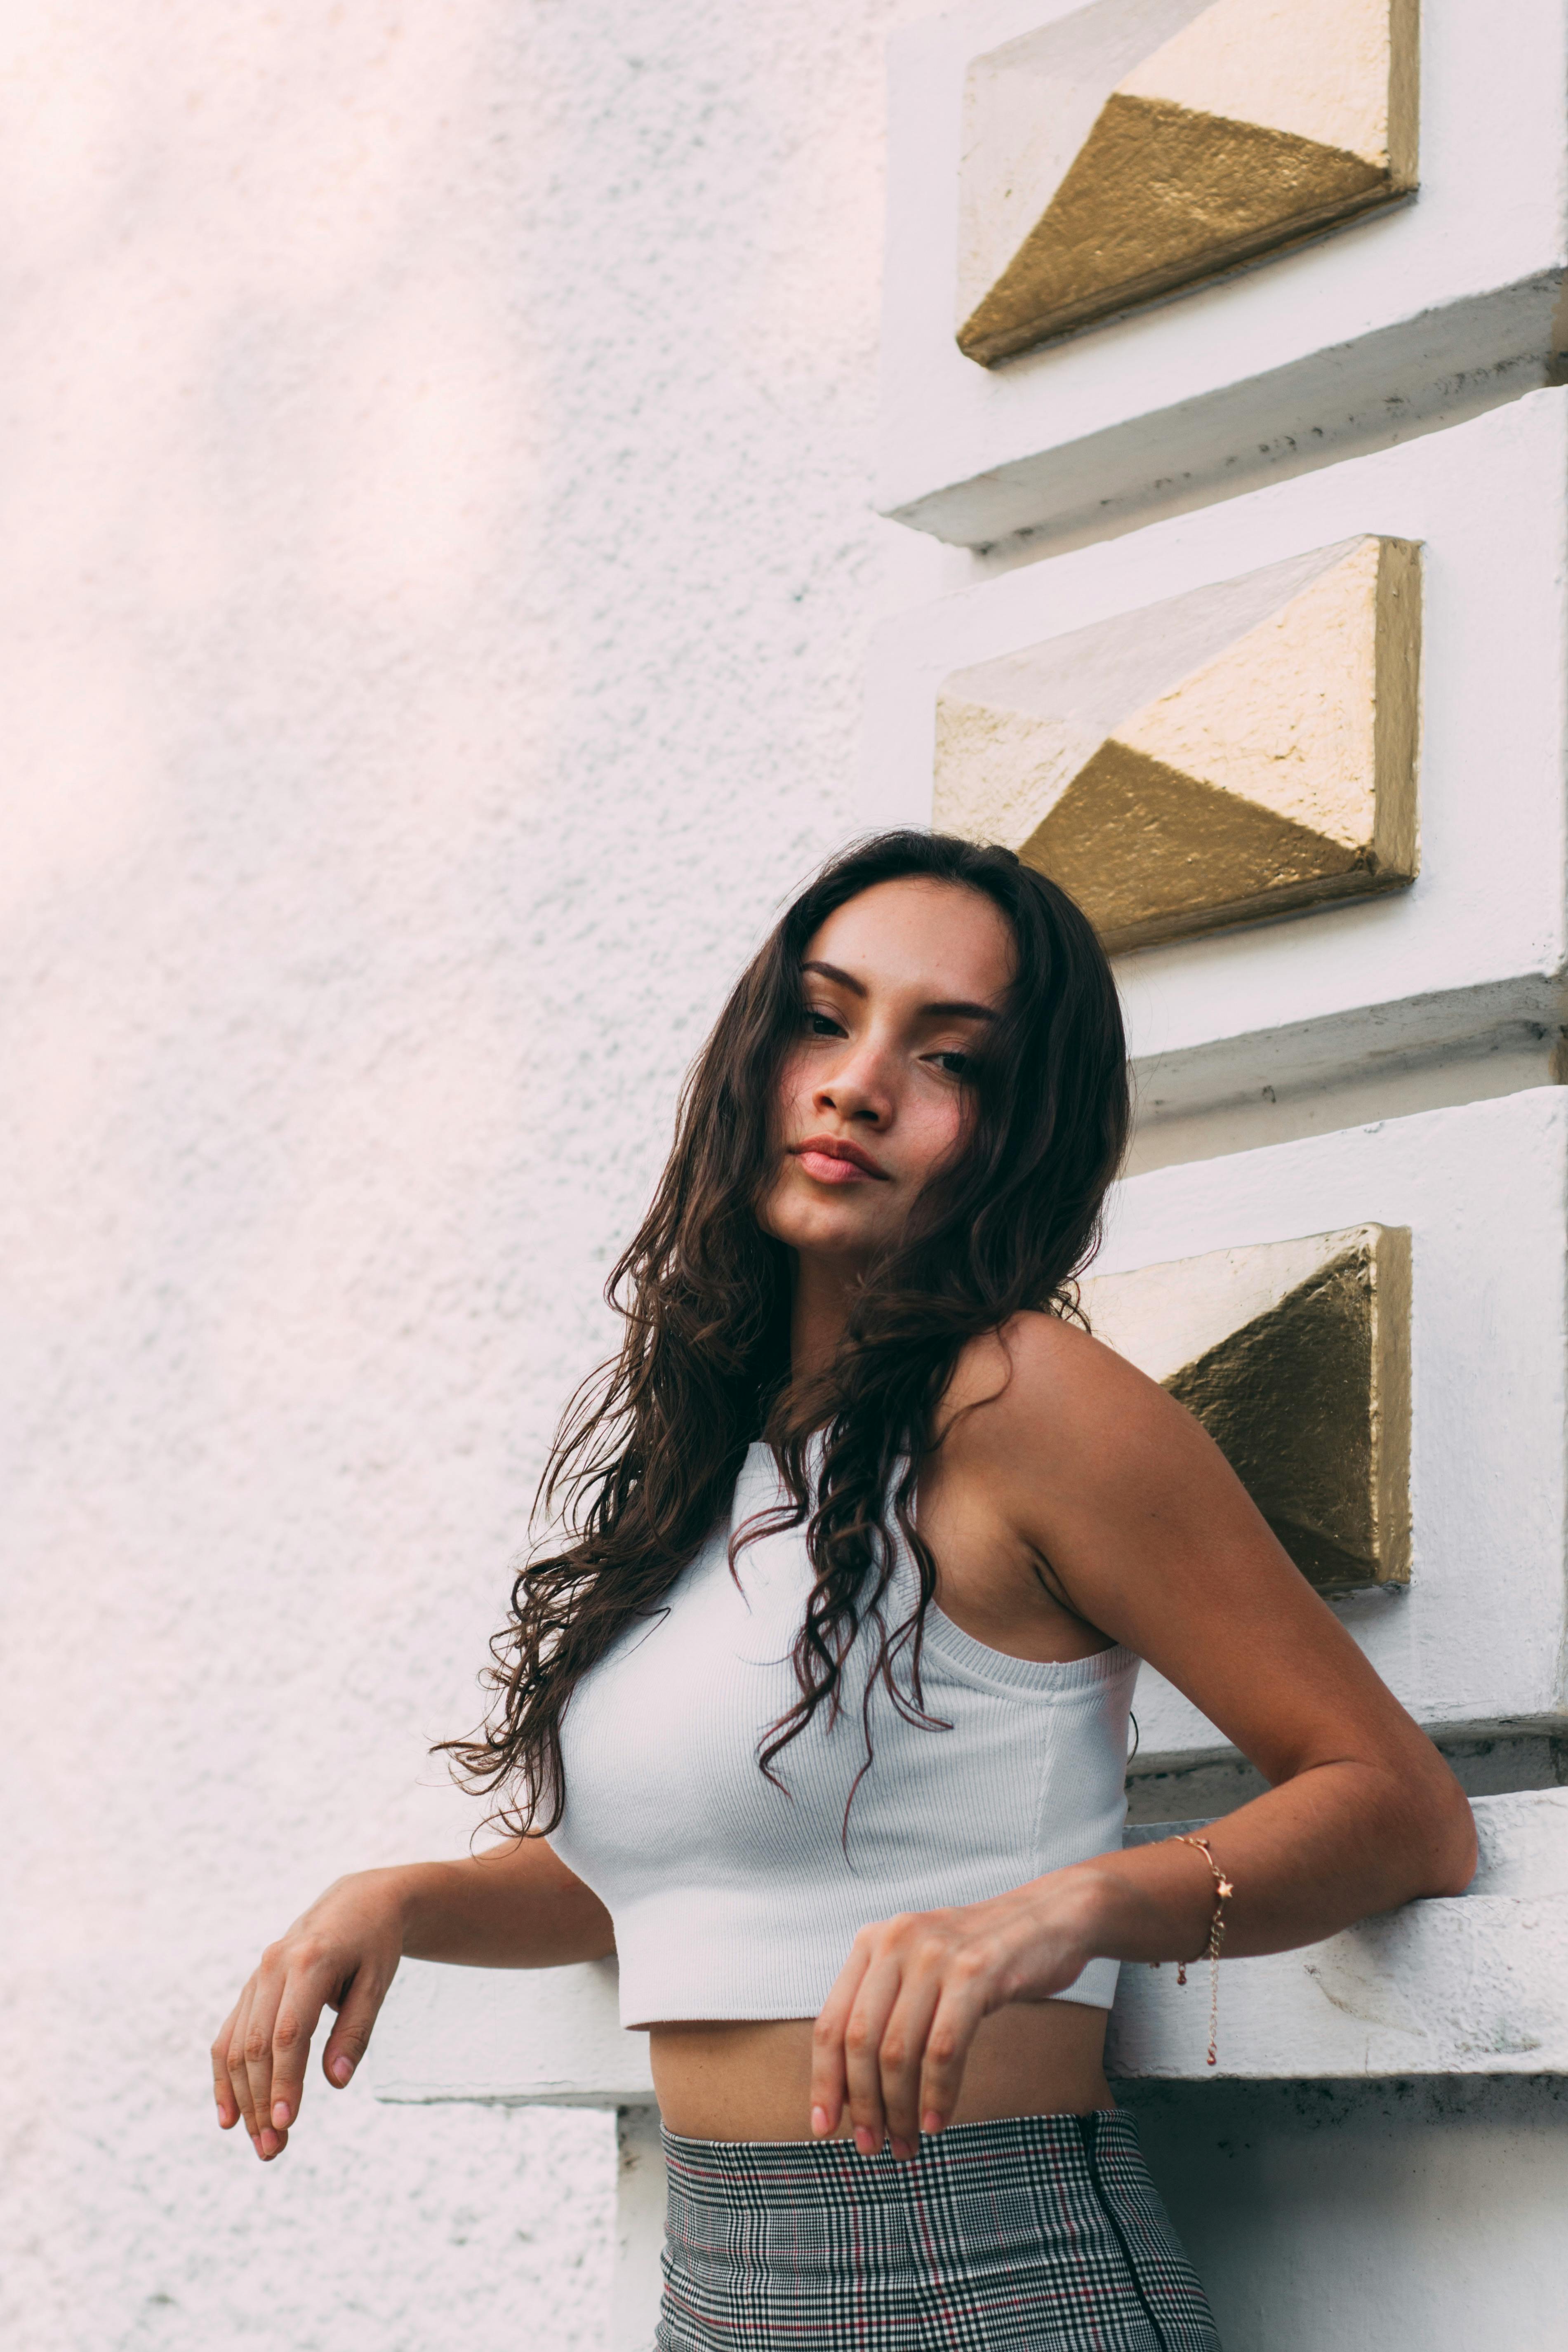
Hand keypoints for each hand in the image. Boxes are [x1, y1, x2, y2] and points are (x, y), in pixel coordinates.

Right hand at [212, 1870, 405, 2161]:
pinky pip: (229, 2036)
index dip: (284, 2080)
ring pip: (238, 2046)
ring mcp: (257, 1976)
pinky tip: (229, 2118)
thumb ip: (356, 2030)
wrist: (359, 1901)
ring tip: (262, 2144)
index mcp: (310, 1961)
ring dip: (244, 2099)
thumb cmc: (375, 1944)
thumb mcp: (378, 1982)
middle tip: (273, 2151)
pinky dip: (225, 2077)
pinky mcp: (251, 1988)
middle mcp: (274, 1966)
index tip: (287, 2124)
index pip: (289, 2033)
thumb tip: (337, 2081)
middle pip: (257, 2046)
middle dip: (262, 2102)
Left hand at [808, 1871, 1099, 2160]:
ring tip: (905, 2144)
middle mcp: (895, 1942)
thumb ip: (884, 2010)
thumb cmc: (979, 1958)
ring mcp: (935, 1956)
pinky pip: (944, 2049)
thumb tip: (851, 2088)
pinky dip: (936, 2094)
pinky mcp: (975, 1973)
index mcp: (872, 1942)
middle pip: (860, 2041)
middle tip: (871, 2146)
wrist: (1048, 1918)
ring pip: (898, 2050)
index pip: (831, 2022)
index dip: (824, 2080)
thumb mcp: (918, 1968)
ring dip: (898, 2109)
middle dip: (862, 2104)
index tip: (824, 2126)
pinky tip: (936, 2120)